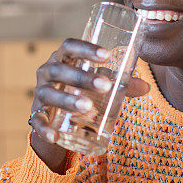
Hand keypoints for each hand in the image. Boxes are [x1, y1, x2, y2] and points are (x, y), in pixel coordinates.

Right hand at [28, 38, 149, 172]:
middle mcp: (47, 73)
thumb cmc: (80, 90)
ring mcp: (40, 94)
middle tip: (105, 86)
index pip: (69, 46)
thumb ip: (120, 84)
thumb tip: (146, 87)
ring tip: (88, 109)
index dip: (86, 48)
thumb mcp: (99, 84)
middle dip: (81, 78)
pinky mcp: (35, 115)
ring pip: (49, 94)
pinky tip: (56, 136)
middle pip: (59, 70)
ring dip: (67, 100)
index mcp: (62, 59)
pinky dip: (45, 129)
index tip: (107, 55)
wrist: (56, 115)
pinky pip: (37, 122)